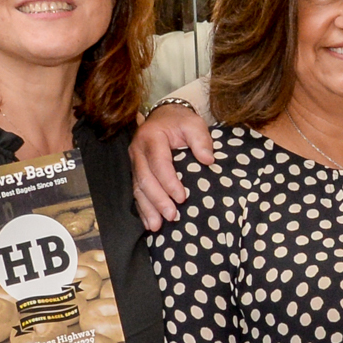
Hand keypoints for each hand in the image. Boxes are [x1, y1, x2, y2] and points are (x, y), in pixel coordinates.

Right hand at [127, 100, 218, 227]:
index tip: (182, 197)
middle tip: (171, 216)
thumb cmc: (180, 122)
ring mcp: (134, 162)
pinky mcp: (136, 172)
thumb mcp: (194, 124)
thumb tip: (208, 160)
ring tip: (157, 226)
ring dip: (147, 209)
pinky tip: (149, 223)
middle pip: (145, 179)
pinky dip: (142, 209)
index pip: (159, 163)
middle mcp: (138, 151)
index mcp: (151, 137)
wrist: (162, 116)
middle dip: (157, 200)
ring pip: (138, 188)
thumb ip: (201, 139)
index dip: (169, 182)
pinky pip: (136, 192)